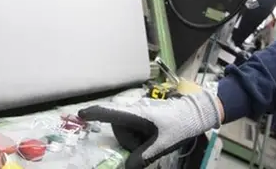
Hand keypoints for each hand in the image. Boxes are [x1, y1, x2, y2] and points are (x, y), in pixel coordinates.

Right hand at [78, 90, 220, 168]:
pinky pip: (134, 131)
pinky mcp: (144, 118)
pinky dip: (140, 139)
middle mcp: (135, 111)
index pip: (111, 113)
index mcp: (137, 114)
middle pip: (119, 129)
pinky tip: (153, 139)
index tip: (79, 114)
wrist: (196, 115)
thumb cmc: (179, 125)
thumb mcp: (162, 144)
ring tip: (153, 141)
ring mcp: (140, 114)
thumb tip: (127, 167)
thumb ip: (143, 157)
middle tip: (145, 146)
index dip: (94, 114)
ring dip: (135, 141)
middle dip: (128, 141)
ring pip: (126, 132)